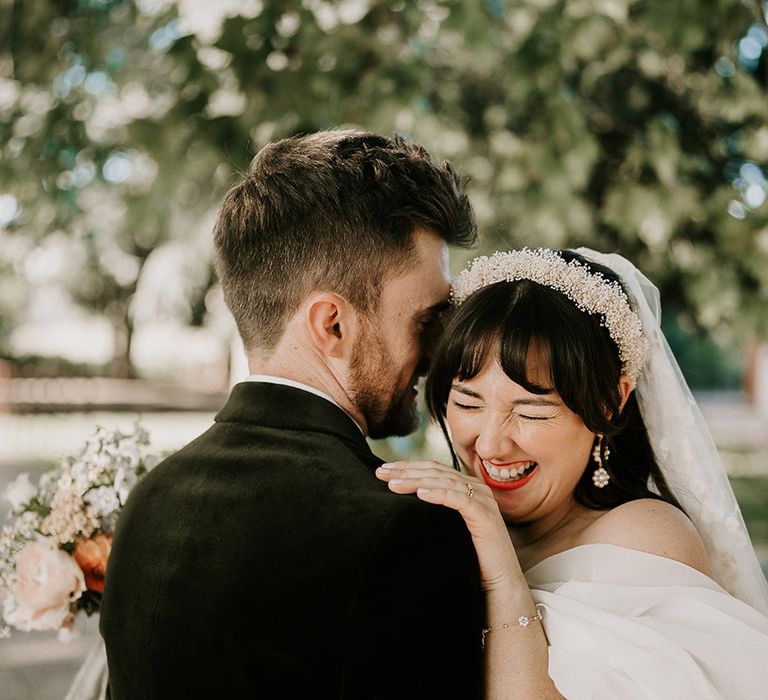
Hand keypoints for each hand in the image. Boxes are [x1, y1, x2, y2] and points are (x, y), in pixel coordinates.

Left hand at [376, 461, 521, 590]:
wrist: (499, 585)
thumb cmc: (470, 560)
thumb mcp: (446, 530)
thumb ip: (431, 513)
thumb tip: (397, 506)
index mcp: (466, 488)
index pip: (433, 469)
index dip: (407, 466)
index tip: (382, 470)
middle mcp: (476, 489)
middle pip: (436, 472)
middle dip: (406, 470)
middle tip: (380, 472)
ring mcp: (483, 500)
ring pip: (444, 482)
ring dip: (416, 481)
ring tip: (393, 485)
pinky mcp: (486, 516)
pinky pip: (459, 499)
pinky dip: (438, 494)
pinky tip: (420, 494)